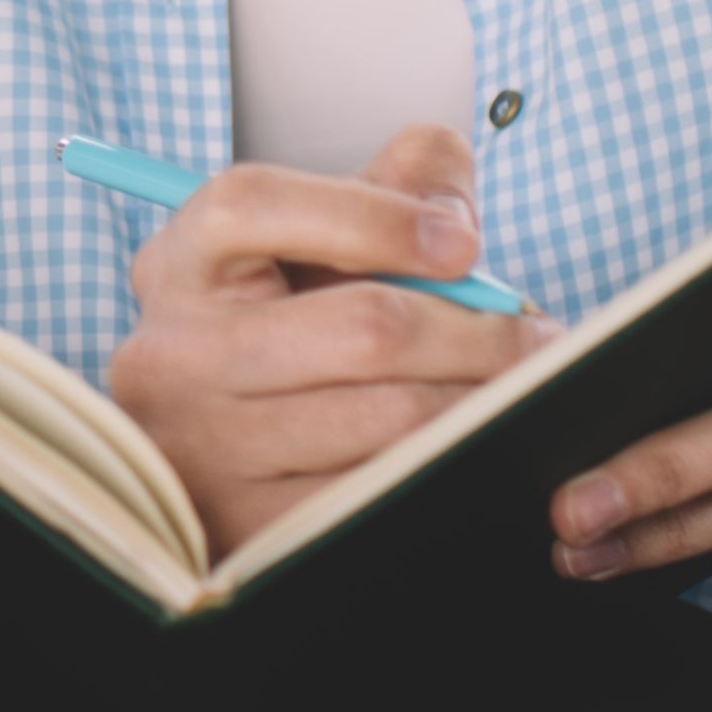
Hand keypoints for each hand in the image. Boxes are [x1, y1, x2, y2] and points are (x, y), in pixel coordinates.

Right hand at [102, 125, 556, 556]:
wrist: (219, 452)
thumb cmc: (286, 323)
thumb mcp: (317, 241)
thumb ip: (396, 183)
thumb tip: (453, 209)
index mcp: (180, 262)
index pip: (257, 205)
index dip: (376, 217)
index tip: (464, 245)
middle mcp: (174, 353)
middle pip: (362, 326)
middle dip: (477, 331)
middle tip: (537, 338)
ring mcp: (206, 449)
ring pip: (392, 420)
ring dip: (480, 402)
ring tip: (519, 389)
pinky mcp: (251, 528)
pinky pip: (387, 492)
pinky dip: (449, 464)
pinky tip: (474, 445)